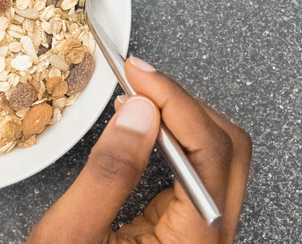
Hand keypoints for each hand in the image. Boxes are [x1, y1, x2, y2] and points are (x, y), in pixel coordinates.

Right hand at [28, 57, 251, 242]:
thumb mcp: (73, 233)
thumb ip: (108, 173)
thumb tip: (140, 113)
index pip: (210, 152)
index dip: (175, 102)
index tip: (138, 74)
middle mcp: (211, 239)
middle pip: (228, 148)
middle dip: (182, 103)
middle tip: (137, 78)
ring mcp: (203, 232)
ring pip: (220, 153)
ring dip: (180, 116)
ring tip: (136, 96)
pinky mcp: (186, 225)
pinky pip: (199, 168)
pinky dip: (172, 136)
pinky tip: (141, 124)